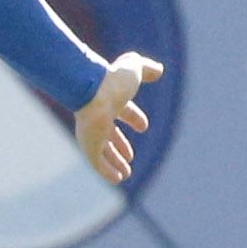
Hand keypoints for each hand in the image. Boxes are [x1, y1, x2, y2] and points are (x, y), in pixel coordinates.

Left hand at [68, 51, 160, 186]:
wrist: (94, 92)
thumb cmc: (113, 80)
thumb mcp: (134, 69)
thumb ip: (145, 68)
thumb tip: (158, 69)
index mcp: (109, 100)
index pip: (122, 111)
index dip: (133, 118)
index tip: (143, 126)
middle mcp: (99, 118)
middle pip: (110, 135)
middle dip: (120, 146)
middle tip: (129, 156)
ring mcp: (93, 133)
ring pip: (103, 153)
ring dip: (115, 163)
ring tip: (126, 175)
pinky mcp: (89, 146)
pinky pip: (98, 164)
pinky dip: (108, 172)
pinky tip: (118, 179)